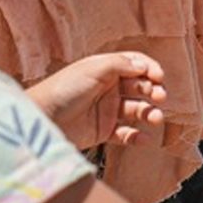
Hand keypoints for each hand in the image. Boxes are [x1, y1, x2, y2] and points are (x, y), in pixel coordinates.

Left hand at [28, 51, 166, 150]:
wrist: (43, 119)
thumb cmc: (63, 89)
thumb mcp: (93, 68)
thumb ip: (121, 64)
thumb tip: (143, 66)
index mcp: (106, 69)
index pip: (135, 65)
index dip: (149, 69)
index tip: (159, 76)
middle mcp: (108, 88)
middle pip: (140, 87)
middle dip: (153, 90)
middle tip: (159, 96)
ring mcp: (107, 110)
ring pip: (136, 110)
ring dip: (149, 113)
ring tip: (155, 118)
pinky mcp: (103, 131)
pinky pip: (126, 134)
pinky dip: (137, 137)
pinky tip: (144, 138)